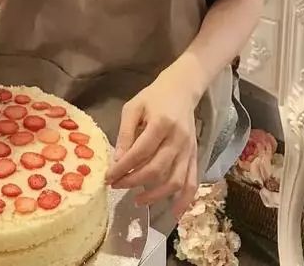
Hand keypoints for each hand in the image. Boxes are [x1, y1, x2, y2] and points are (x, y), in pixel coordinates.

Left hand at [105, 67, 199, 218]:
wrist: (181, 89)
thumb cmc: (153, 97)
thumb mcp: (133, 108)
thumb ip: (125, 133)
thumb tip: (117, 161)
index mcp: (161, 123)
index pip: (140, 152)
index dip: (123, 168)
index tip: (108, 177)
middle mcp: (178, 139)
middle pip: (156, 168)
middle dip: (134, 182)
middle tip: (116, 186)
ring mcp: (189, 149)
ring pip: (175, 180)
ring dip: (155, 195)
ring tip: (137, 200)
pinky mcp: (195, 156)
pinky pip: (192, 182)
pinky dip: (185, 200)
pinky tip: (174, 212)